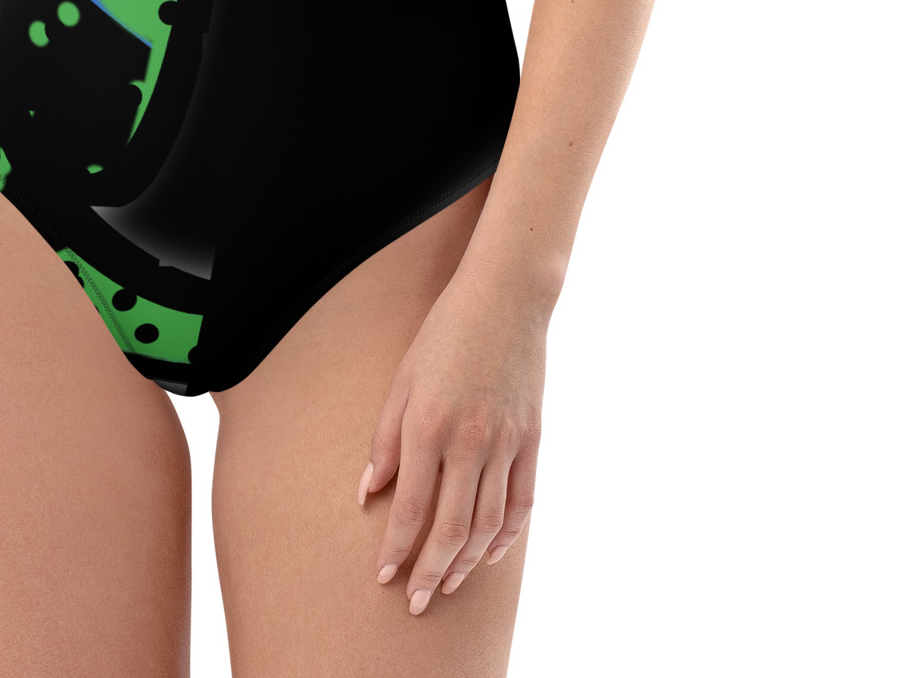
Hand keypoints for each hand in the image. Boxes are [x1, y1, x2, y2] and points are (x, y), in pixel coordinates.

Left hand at [359, 266, 544, 612]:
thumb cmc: (444, 332)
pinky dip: (507, 537)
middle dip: (430, 572)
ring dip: (465, 563)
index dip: (396, 549)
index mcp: (428, 423)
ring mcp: (506, 442)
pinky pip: (522, 502)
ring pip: (488, 525)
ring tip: (447, 584)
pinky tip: (489, 555)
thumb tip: (368, 491)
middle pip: (450, 528)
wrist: (506, 298)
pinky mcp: (533, 440)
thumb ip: (385, 437)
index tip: (384, 576)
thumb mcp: (402, 377)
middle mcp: (468, 440)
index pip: (409, 507)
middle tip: (417, 603)